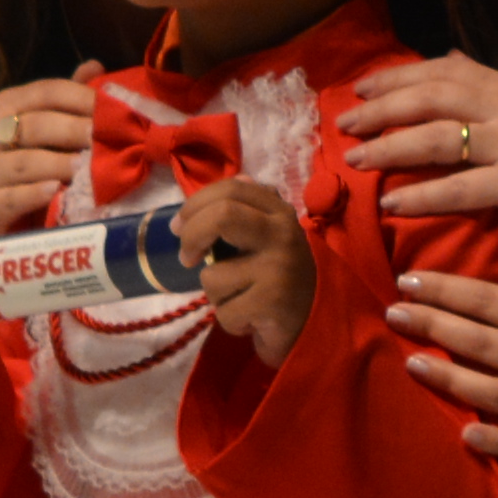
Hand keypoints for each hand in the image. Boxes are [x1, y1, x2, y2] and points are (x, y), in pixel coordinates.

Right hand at [0, 73, 102, 235]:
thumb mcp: (63, 131)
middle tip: (103, 140)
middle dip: (73, 131)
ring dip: (57, 164)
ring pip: (21, 162)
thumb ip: (75, 99)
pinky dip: (33, 194)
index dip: (80, 98)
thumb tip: (93, 66)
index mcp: (8, 107)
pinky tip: (55, 191)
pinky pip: (9, 197)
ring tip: (85, 168)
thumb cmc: (47, 167)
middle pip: (33, 125)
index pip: (45, 92)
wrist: (22, 221)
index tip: (111, 109)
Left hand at [169, 176, 312, 362]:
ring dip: (215, 294)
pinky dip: (230, 320)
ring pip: (213, 275)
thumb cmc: (284, 277)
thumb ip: (254, 207)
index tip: (179, 226)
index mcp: (280, 213)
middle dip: (191, 236)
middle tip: (186, 257)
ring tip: (239, 298)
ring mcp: (279, 268)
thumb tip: (240, 175)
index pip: (231, 189)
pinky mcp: (273, 302)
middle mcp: (283, 234)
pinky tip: (251, 319)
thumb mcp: (273, 236)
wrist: (319, 322)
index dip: (196, 204)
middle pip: (222, 216)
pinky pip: (224, 310)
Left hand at [341, 54, 497, 266]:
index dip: (397, 77)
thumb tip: (446, 57)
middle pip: (432, 97)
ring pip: (438, 138)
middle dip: (381, 109)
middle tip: (345, 123)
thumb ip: (489, 90)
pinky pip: (457, 186)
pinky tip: (391, 202)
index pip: (444, 71)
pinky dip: (419, 193)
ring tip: (355, 160)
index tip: (360, 88)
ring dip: (389, 147)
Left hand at [392, 222, 497, 497]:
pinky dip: (496, 440)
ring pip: (494, 392)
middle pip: (483, 343)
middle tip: (393, 315)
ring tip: (409, 362)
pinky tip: (463, 433)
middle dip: (434, 326)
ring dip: (449, 379)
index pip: (492, 302)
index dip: (446, 291)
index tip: (407, 282)